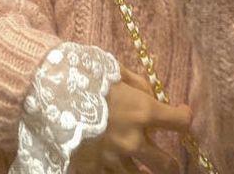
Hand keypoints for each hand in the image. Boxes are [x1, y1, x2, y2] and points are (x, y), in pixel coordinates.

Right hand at [72, 63, 191, 172]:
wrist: (49, 95)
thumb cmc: (85, 77)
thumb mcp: (116, 71)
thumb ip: (139, 84)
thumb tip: (152, 95)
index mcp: (143, 112)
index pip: (180, 121)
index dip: (184, 116)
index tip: (181, 113)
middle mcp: (134, 141)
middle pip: (166, 164)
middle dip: (172, 163)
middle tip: (171, 163)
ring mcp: (113, 160)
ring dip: (145, 173)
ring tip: (145, 170)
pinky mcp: (93, 170)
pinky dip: (116, 173)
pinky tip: (116, 168)